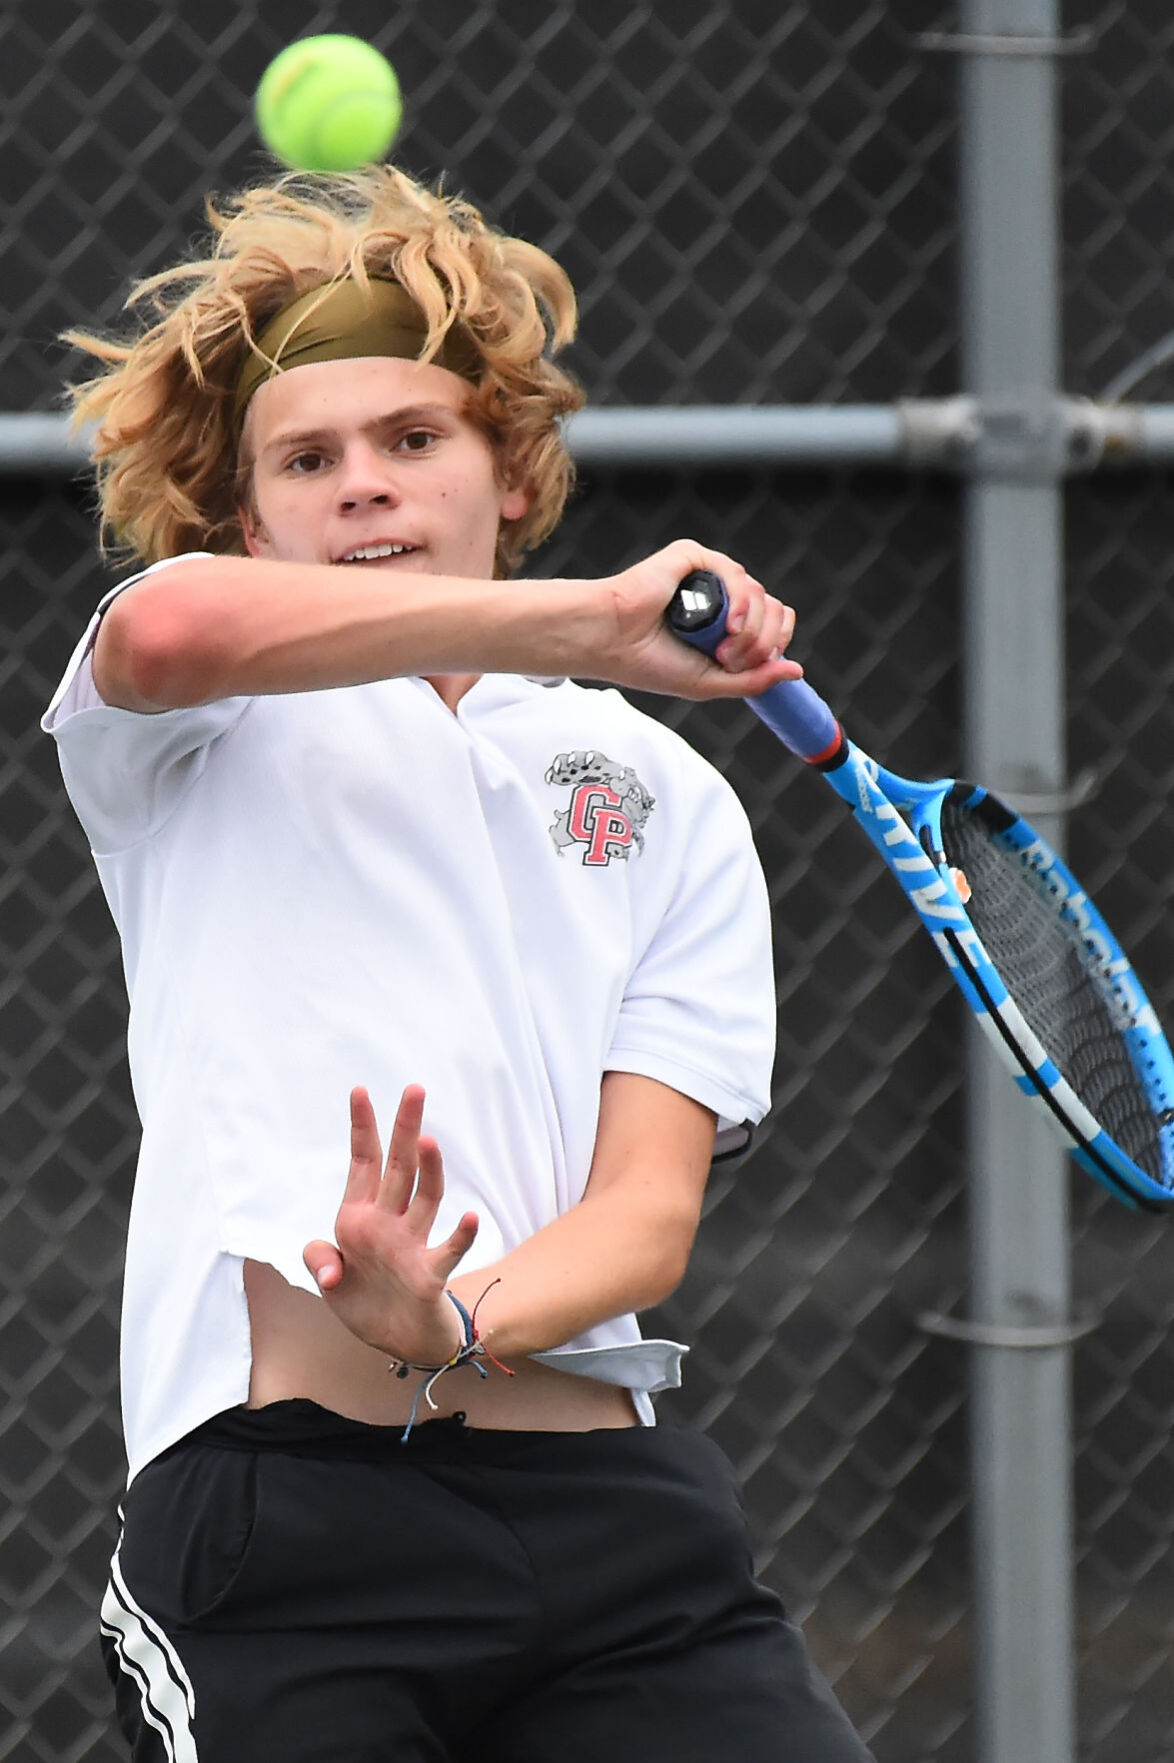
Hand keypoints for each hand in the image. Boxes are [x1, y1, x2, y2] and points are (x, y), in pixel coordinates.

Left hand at [303, 1085, 478, 1363]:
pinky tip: (471, 1217)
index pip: (364, 1162)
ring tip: (428, 1141)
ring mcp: (411, 1246)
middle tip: (414, 1090)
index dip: (362, 1127)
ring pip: (425, 1199)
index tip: (360, 1090)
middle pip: (400, 1167)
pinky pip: (448, 1251)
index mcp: (360, 1217)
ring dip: (428, 1171)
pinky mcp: (429, 1275)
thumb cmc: (363, 1302)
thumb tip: (329, 1266)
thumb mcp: (328, 1280)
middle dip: (404, 1129)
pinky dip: (461, 1236)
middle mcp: (389, 1223)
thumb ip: (319, 1259)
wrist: (395, 1342)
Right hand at [591, 539, 801, 699]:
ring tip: (721, 649)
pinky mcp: (694, 558)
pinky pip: (737, 574)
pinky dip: (741, 602)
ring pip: (762, 596)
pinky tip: (728, 624)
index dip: (774, 644)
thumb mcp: (711, 684)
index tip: (752, 665)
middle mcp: (721, 599)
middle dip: (763, 643)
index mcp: (725, 625)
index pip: (774, 624)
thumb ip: (754, 680)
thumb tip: (796, 670)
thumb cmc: (648, 663)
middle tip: (731, 660)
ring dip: (751, 631)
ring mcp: (709, 577)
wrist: (611, 643)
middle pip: (774, 610)